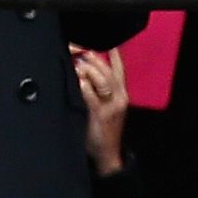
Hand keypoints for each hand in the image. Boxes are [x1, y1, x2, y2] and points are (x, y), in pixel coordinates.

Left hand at [73, 45, 128, 174]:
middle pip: (108, 71)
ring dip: (88, 69)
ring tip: (77, 65)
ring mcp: (110, 106)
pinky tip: (76, 80)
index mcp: (121, 94)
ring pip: (102, 80)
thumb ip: (100, 92)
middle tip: (79, 51)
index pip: (119, 69)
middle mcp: (119, 97)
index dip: (114, 54)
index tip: (107, 42)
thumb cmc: (104, 130)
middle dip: (94, 58)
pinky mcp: (99, 115)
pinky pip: (90, 95)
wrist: (108, 155)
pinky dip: (83, 86)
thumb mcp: (107, 108)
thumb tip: (83, 71)